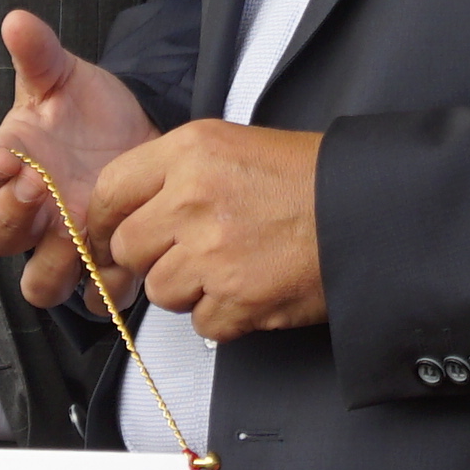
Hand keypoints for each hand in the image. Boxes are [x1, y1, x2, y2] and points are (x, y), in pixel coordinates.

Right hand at [0, 10, 162, 308]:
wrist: (137, 132)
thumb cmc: (86, 108)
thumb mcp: (64, 76)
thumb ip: (38, 54)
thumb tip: (17, 19)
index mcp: (13, 166)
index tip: (9, 158)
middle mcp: (31, 212)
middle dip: (14, 220)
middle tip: (42, 188)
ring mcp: (65, 243)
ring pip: (39, 284)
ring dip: (55, 267)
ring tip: (84, 235)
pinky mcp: (103, 263)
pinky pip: (93, 296)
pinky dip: (106, 288)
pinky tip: (126, 260)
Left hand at [89, 121, 327, 337]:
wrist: (367, 211)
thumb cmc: (309, 178)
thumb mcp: (232, 146)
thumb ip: (176, 174)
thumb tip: (131, 215)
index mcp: (190, 153)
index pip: (110, 191)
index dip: (102, 222)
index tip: (107, 238)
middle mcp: (192, 200)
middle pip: (129, 247)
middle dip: (152, 257)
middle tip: (185, 253)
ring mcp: (212, 253)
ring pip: (162, 292)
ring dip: (189, 289)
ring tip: (230, 267)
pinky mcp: (236, 299)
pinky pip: (201, 323)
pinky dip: (224, 316)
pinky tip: (252, 288)